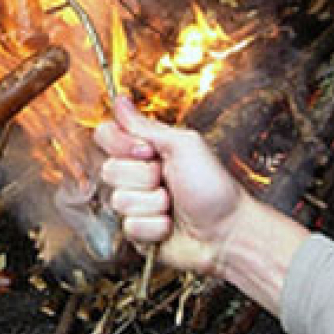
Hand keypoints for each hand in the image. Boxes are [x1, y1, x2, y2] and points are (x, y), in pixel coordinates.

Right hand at [94, 96, 243, 274]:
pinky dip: (154, 226)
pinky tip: (170, 224)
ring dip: (153, 203)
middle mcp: (137, 174)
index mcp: (146, 148)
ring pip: (119, 200)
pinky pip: (129, 227)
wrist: (227, 232)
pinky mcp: (138, 231)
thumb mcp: (183, 145)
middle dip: (144, 177)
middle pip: (109, 169)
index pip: (106, 135)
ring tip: (174, 204)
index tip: (147, 150)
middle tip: (168, 179)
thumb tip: (120, 101)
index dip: (120, 144)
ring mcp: (136, 203)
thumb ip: (145, 126)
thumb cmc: (213, 187)